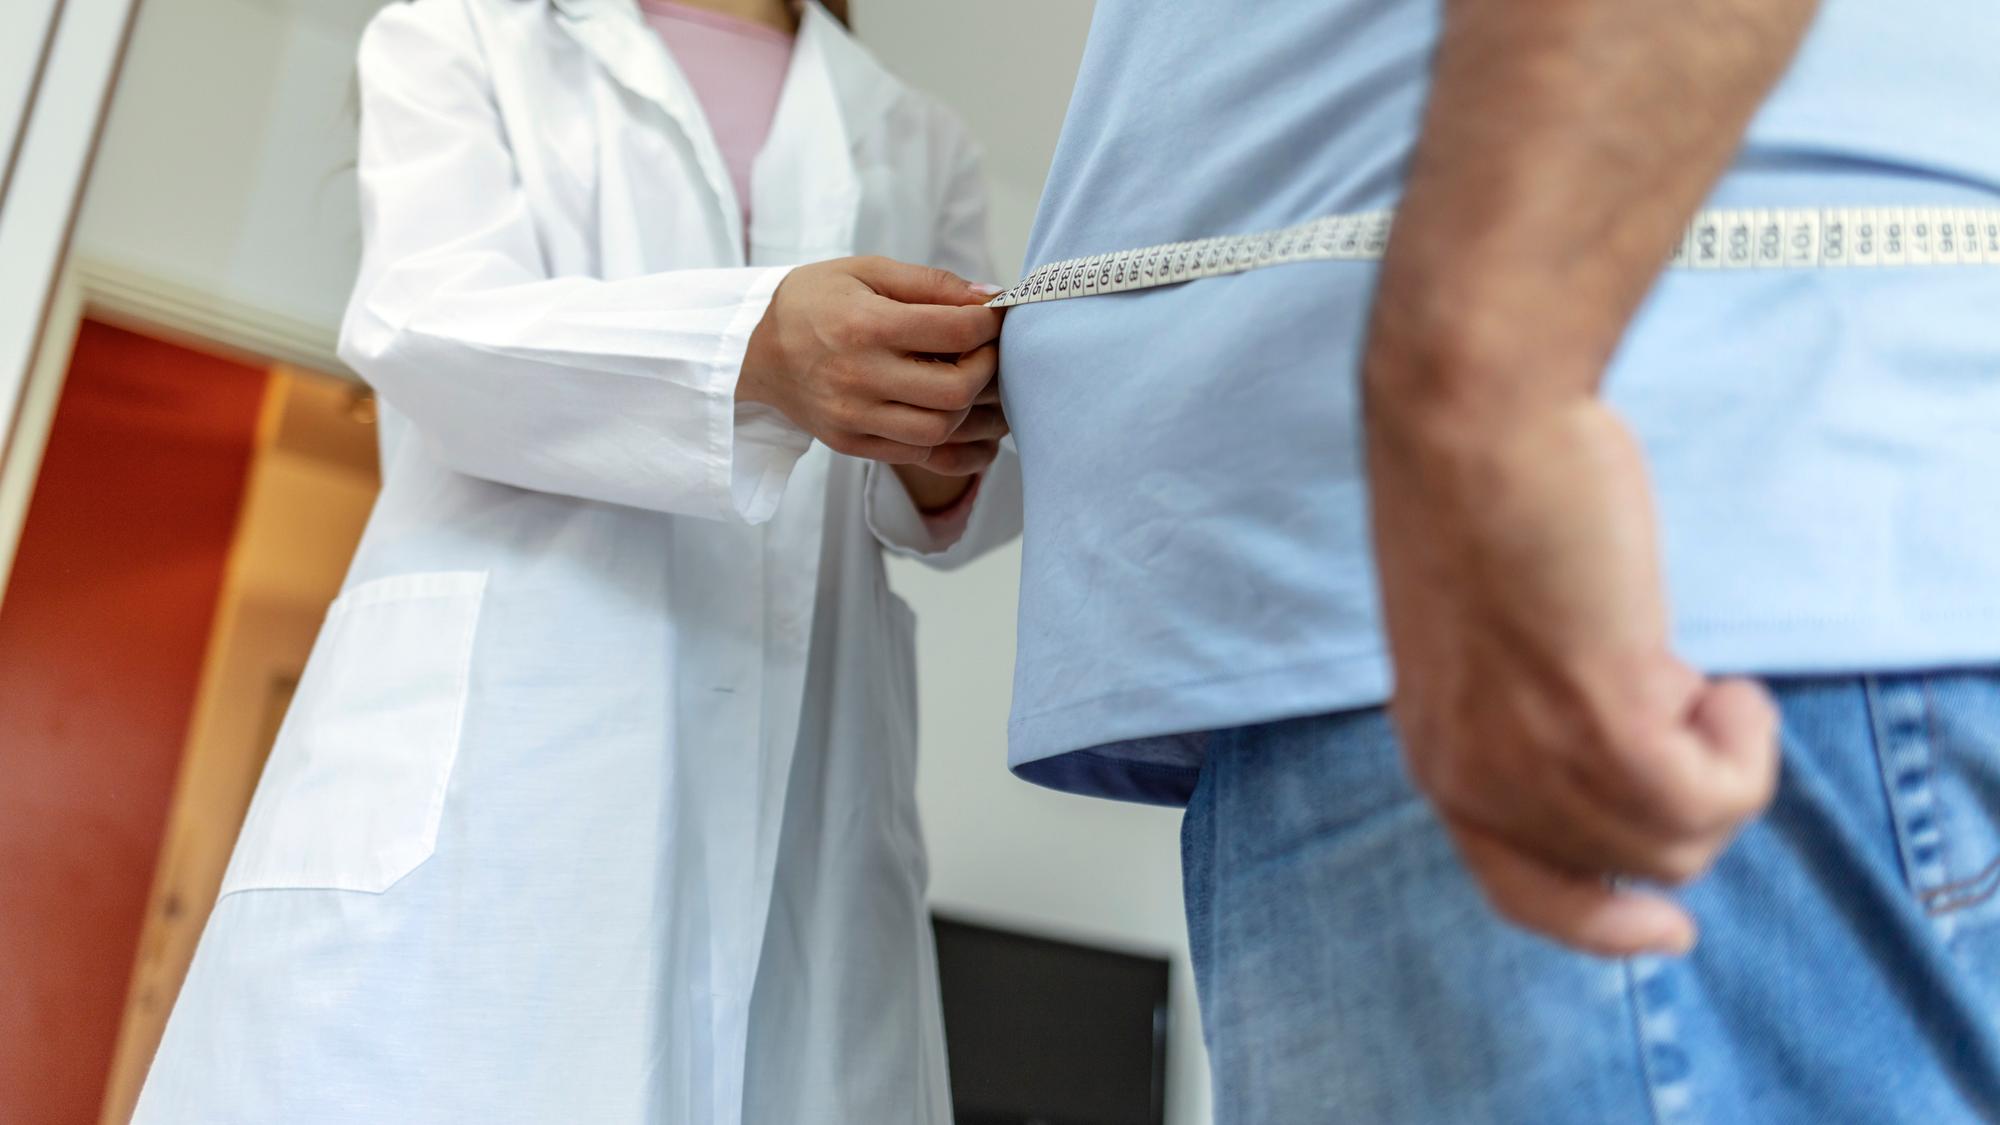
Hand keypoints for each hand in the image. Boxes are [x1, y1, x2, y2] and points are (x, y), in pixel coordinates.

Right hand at [739, 256, 1002, 464]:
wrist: (753, 347)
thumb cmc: (814, 301)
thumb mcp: (867, 271)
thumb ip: (931, 283)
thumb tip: (990, 298)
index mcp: (866, 326)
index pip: (955, 332)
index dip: (990, 325)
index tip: (996, 317)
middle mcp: (859, 377)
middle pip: (955, 389)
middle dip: (988, 369)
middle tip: (987, 352)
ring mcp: (854, 417)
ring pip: (941, 430)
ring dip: (974, 410)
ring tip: (977, 385)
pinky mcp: (851, 444)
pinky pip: (921, 458)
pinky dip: (957, 446)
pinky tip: (971, 425)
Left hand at [1366, 387, 1779, 957]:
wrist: (1473, 414)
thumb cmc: (1486, 489)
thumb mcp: (1491, 635)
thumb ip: (1536, 711)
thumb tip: (1627, 747)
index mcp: (1439, 758)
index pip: (1519, 893)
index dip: (1598, 924)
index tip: (1666, 929)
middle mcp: (1473, 783)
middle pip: (1630, 867)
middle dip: (1682, 783)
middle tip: (1665, 678)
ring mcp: (1532, 766)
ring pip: (1682, 839)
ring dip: (1721, 754)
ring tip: (1681, 660)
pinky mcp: (1600, 727)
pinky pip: (1716, 799)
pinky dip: (1744, 740)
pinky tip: (1714, 673)